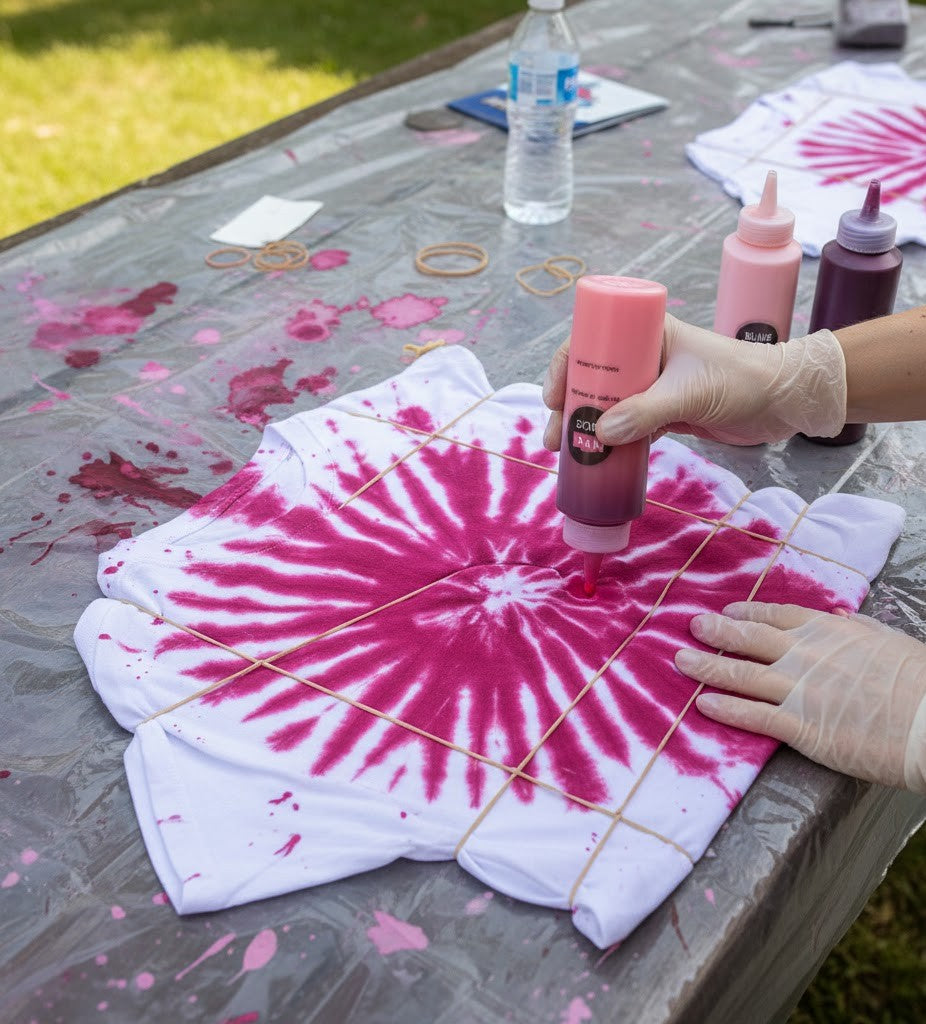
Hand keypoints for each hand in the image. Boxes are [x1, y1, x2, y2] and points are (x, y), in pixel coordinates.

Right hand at [542, 315, 846, 449]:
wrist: (785, 401)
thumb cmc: (742, 379)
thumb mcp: (689, 393)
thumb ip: (645, 412)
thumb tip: (600, 435)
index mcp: (648, 334)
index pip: (594, 341)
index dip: (566, 366)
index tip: (553, 396)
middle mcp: (646, 357)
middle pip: (594, 378)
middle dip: (569, 407)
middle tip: (555, 438)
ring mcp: (655, 386)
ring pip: (608, 406)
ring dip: (586, 429)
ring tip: (566, 454)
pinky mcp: (666, 413)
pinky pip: (629, 427)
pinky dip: (613, 443)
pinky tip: (599, 460)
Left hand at [676, 602, 925, 792]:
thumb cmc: (918, 681)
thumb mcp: (888, 640)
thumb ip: (856, 627)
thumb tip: (839, 615)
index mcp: (828, 630)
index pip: (776, 615)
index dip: (747, 613)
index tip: (727, 611)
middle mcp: (805, 655)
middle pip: (749, 638)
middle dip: (716, 632)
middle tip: (691, 627)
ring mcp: (799, 690)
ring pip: (741, 674)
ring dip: (707, 667)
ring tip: (681, 661)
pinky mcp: (801, 727)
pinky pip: (754, 715)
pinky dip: (725, 709)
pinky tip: (703, 704)